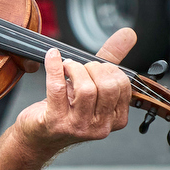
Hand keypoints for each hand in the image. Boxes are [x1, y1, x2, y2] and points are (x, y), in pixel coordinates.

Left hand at [13, 29, 135, 157]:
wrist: (40, 135)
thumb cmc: (68, 109)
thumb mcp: (94, 85)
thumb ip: (112, 59)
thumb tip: (129, 34)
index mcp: (116, 118)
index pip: (122, 85)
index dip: (107, 69)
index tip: (93, 68)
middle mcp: (101, 126)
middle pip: (107, 87)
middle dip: (93, 68)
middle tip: (79, 68)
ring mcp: (79, 127)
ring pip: (86, 89)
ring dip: (74, 69)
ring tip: (66, 67)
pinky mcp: (56, 122)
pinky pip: (57, 88)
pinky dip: (54, 67)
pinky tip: (52, 57)